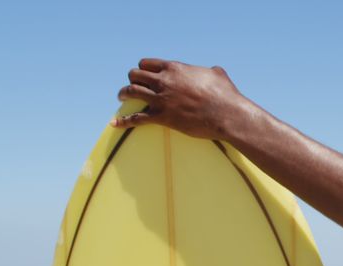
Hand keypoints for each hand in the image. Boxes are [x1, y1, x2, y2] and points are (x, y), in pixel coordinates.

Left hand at [112, 58, 251, 139]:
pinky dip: (123, 121)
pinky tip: (114, 123)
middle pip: (135, 75)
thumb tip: (212, 71)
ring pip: (131, 91)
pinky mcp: (162, 117)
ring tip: (121, 96)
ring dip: (124, 93)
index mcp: (175, 68)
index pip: (148, 64)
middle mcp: (164, 81)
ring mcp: (161, 99)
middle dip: (132, 79)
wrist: (228, 115)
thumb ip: (208, 71)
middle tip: (132, 85)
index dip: (144, 68)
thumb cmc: (226, 95)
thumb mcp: (217, 74)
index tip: (144, 74)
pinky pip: (136, 118)